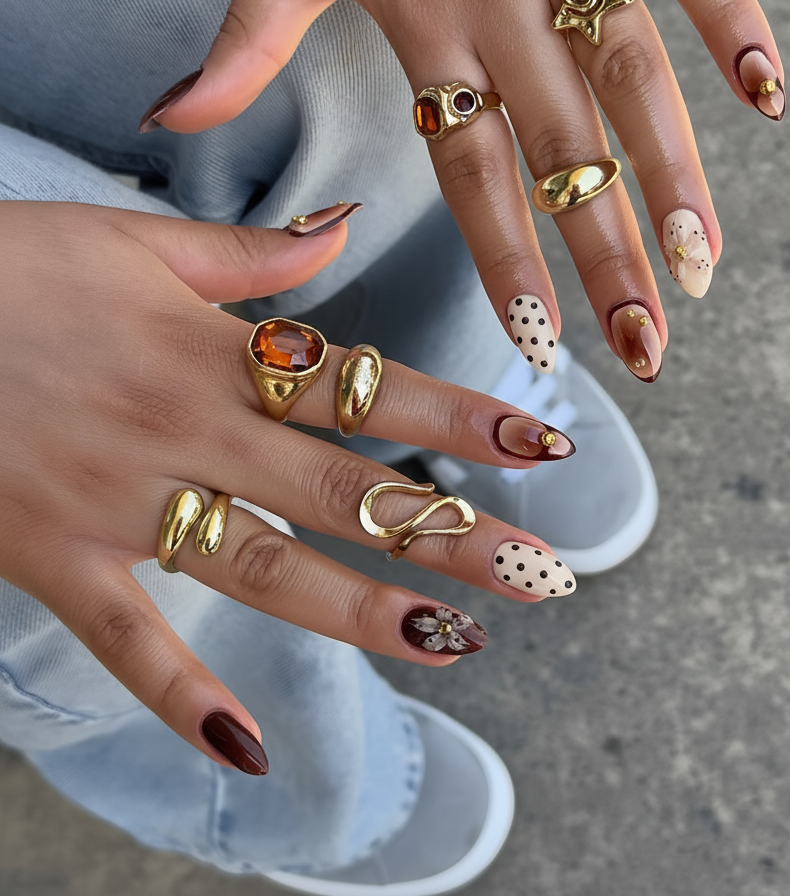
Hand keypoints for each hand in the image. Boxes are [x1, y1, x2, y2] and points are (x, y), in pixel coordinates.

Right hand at [0, 201, 574, 770]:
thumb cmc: (11, 269)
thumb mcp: (133, 240)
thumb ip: (250, 254)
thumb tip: (345, 231)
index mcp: (211, 354)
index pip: (363, 388)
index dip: (458, 413)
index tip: (542, 441)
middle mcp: (185, 433)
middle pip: (340, 489)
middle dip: (446, 531)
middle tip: (542, 571)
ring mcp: (122, 505)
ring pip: (262, 567)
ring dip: (363, 611)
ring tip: (455, 642)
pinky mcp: (56, 560)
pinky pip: (127, 640)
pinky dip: (183, 697)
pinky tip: (249, 750)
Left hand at [148, 0, 784, 378]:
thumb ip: (239, 47)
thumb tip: (168, 125)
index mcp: (422, 24)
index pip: (470, 172)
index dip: (509, 260)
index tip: (544, 343)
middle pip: (560, 152)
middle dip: (605, 258)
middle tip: (647, 350)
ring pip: (627, 73)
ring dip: (671, 175)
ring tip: (699, 265)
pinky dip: (730, 17)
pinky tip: (767, 97)